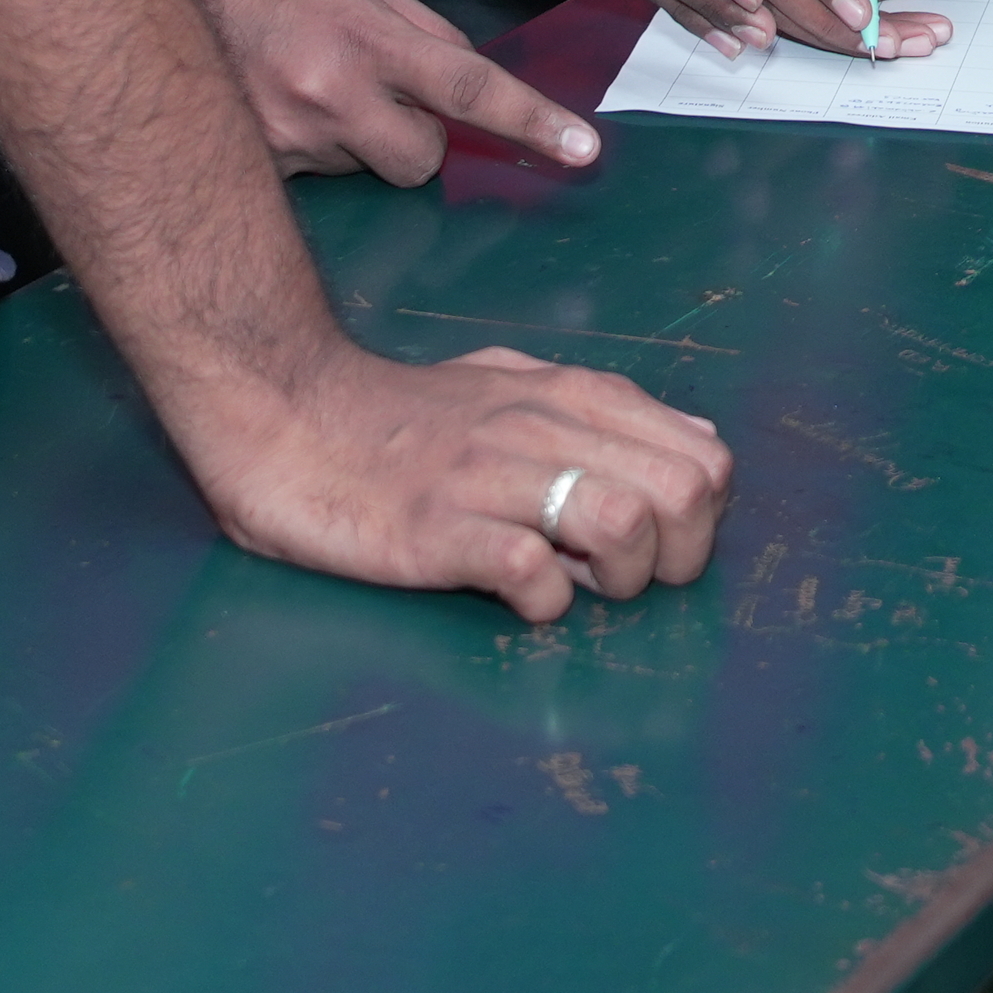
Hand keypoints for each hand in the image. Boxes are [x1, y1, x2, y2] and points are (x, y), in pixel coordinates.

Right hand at [189, 0, 595, 184]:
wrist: (168, 6)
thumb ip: (427, 37)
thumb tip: (472, 92)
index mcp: (370, 38)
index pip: (469, 87)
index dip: (532, 122)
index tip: (583, 150)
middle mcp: (333, 95)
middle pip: (424, 160)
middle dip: (420, 140)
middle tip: (380, 100)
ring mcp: (293, 142)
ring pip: (371, 172)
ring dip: (361, 144)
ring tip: (314, 93)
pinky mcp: (264, 173)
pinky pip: (324, 182)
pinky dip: (319, 156)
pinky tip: (284, 115)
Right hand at [190, 341, 732, 623]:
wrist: (285, 412)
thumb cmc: (402, 416)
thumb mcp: (515, 388)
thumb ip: (603, 413)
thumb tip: (696, 440)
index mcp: (574, 397)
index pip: (707, 458)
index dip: (702, 520)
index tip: (655, 544)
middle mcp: (543, 428)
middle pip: (684, 494)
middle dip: (676, 559)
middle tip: (623, 580)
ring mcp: (490, 478)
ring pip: (622, 525)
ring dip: (617, 582)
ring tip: (574, 586)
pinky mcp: (436, 530)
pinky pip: (530, 573)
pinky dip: (543, 604)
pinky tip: (518, 599)